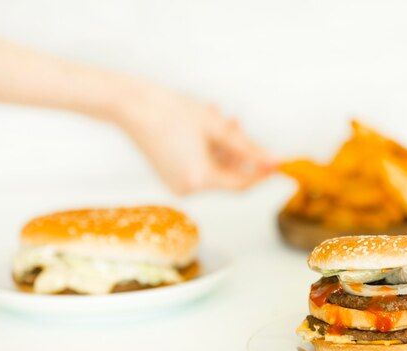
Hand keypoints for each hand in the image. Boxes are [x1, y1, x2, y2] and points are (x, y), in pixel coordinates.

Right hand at [117, 86, 276, 193]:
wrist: (132, 106)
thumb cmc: (169, 112)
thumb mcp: (217, 127)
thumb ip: (248, 147)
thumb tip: (272, 160)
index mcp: (199, 179)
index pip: (242, 184)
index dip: (261, 172)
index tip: (275, 161)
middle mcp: (188, 188)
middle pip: (227, 176)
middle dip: (237, 152)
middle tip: (237, 125)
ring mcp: (177, 184)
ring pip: (214, 169)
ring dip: (222, 147)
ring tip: (217, 118)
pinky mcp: (170, 176)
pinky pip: (199, 167)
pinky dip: (207, 150)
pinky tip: (204, 127)